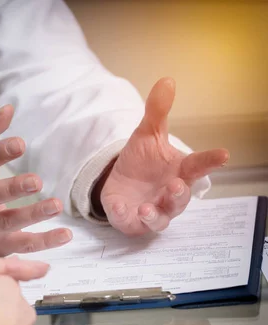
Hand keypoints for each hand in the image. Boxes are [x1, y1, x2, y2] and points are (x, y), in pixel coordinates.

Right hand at [0, 105, 71, 255]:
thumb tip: (8, 108)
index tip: (20, 143)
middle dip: (12, 188)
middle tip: (36, 181)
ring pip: (8, 221)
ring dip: (33, 214)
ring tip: (55, 205)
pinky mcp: (2, 244)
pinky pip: (24, 244)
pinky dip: (45, 241)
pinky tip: (66, 234)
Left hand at [96, 78, 229, 234]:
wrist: (120, 183)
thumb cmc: (141, 161)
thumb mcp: (146, 134)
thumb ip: (157, 111)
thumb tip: (167, 80)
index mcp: (179, 170)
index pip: (199, 165)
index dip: (211, 160)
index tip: (224, 154)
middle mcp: (170, 193)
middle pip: (181, 197)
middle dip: (180, 193)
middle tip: (175, 184)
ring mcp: (154, 210)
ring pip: (161, 217)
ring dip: (156, 214)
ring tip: (147, 208)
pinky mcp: (134, 221)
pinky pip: (133, 224)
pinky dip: (127, 218)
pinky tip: (121, 209)